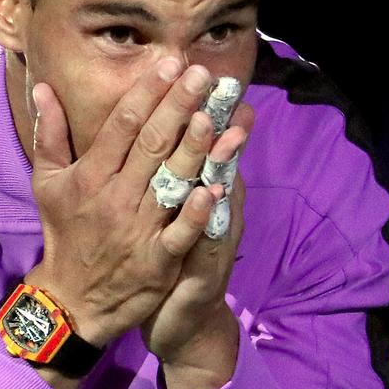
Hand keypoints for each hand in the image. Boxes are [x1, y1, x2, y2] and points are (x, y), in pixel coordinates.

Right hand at [24, 58, 222, 347]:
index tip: (169, 64)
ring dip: (193, 148)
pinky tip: (217, 187)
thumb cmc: (63, 234)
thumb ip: (50, 134)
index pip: (121, 126)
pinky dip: (197, 212)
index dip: (146, 93)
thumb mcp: (47, 183)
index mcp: (90, 176)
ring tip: (213, 114)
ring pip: (170, 181)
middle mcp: (114, 197)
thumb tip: (45, 88)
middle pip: (151, 145)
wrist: (71, 300)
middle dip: (177, 106)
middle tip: (201, 74)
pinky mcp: (158, 259)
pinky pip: (181, 233)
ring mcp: (138, 228)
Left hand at [141, 103, 252, 381]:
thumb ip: (171, 168)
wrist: (182, 321)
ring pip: (216, 189)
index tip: (193, 68)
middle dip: (208, 117)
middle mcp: (210, 204)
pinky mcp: (203, 267)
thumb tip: (174, 126)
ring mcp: (209, 234)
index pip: (198, 139)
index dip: (196, 105)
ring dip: (217, 157)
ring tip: (218, 122)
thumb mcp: (177, 212)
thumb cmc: (171, 256)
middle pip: (210, 155)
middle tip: (211, 79)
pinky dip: (207, 214)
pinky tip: (209, 192)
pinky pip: (206, 236)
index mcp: (196, 185)